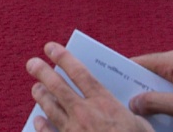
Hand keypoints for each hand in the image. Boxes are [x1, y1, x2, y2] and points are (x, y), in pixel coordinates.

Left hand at [26, 44, 151, 131]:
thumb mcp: (141, 125)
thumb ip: (130, 112)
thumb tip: (129, 106)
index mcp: (104, 103)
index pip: (79, 73)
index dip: (63, 58)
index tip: (51, 48)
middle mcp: (85, 113)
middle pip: (58, 87)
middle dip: (43, 72)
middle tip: (32, 63)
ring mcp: (74, 130)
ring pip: (51, 108)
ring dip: (41, 96)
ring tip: (36, 88)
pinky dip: (42, 126)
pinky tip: (37, 119)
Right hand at [128, 51, 172, 129]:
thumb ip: (156, 103)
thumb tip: (134, 103)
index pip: (141, 63)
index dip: (126, 73)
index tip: (115, 86)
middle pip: (148, 73)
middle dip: (138, 87)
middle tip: (126, 102)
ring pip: (156, 81)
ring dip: (149, 95)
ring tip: (139, 108)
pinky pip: (166, 88)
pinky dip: (160, 98)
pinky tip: (157, 110)